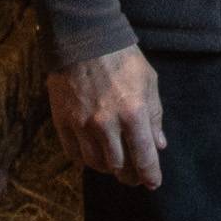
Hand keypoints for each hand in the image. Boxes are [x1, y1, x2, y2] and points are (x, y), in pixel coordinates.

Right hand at [47, 44, 165, 186]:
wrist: (83, 38)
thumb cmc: (122, 57)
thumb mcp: (148, 81)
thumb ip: (154, 115)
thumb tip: (159, 144)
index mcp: (132, 113)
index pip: (144, 156)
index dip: (150, 174)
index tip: (153, 183)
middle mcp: (106, 124)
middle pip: (118, 166)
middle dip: (129, 175)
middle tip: (134, 176)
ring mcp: (81, 124)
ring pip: (95, 163)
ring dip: (107, 168)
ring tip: (114, 164)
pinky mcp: (62, 121)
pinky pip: (73, 153)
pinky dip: (84, 159)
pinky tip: (92, 155)